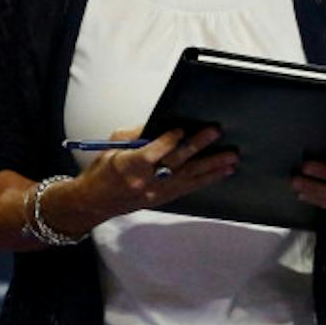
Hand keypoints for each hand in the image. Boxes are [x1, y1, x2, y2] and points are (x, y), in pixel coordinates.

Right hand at [67, 126, 236, 226]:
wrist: (94, 201)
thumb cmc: (102, 170)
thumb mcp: (113, 145)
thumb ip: (137, 134)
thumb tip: (161, 124)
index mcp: (128, 166)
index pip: (153, 152)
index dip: (169, 140)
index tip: (182, 128)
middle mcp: (144, 182)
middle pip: (175, 162)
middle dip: (197, 147)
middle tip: (214, 133)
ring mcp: (155, 193)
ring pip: (188, 177)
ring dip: (211, 167)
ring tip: (231, 158)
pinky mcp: (162, 199)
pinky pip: (189, 188)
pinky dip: (206, 180)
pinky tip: (222, 173)